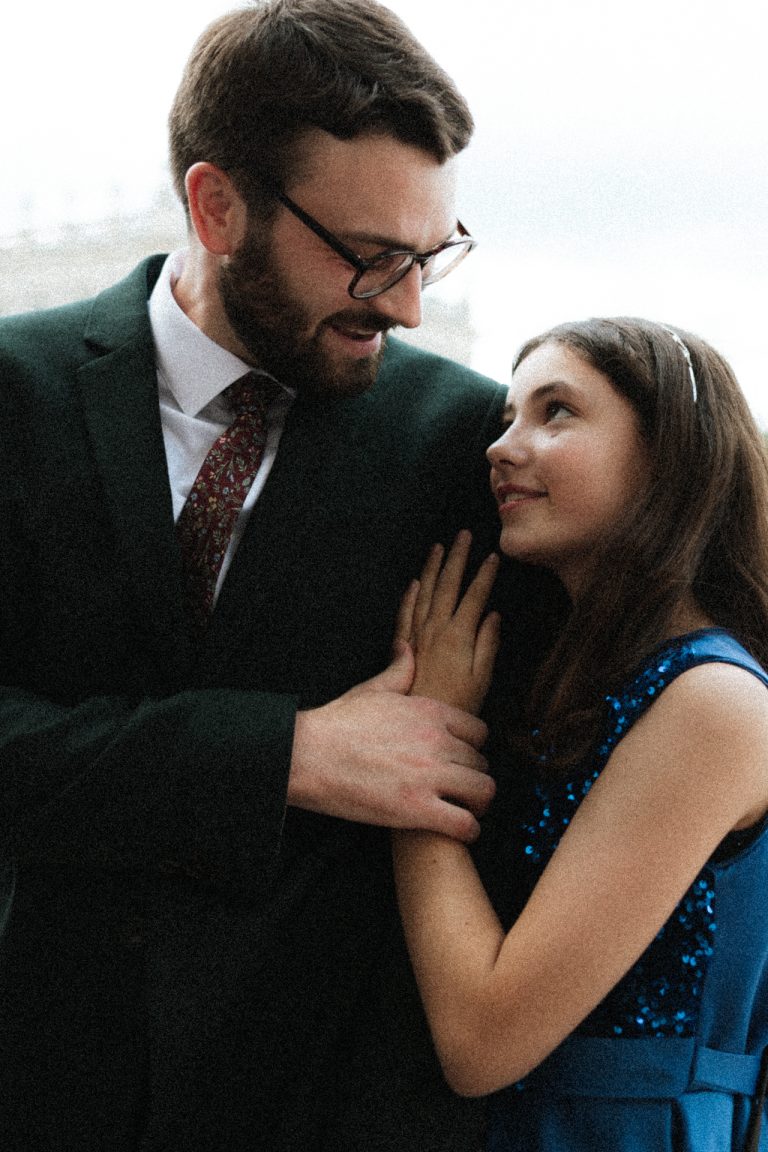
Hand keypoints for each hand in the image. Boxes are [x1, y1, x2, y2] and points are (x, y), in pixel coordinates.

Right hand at [289, 644, 494, 841]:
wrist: (307, 755)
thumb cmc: (336, 724)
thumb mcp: (371, 689)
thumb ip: (399, 669)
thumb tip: (406, 646)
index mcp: (430, 712)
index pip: (480, 732)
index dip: (472, 748)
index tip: (459, 759)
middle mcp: (437, 741)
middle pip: (483, 763)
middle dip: (472, 776)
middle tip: (458, 789)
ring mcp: (430, 776)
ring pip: (485, 791)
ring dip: (477, 804)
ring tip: (463, 810)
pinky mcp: (417, 809)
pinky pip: (466, 824)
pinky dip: (467, 831)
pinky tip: (457, 830)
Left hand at [394, 530, 500, 714]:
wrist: (421, 720)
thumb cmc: (458, 704)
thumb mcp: (482, 678)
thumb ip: (488, 643)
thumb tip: (493, 615)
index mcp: (459, 635)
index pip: (474, 595)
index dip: (485, 574)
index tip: (493, 556)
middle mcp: (436, 629)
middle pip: (448, 585)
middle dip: (457, 557)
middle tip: (464, 535)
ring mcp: (417, 635)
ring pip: (424, 592)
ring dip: (432, 567)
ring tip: (439, 547)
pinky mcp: (403, 645)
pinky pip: (405, 612)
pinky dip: (410, 594)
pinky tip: (414, 581)